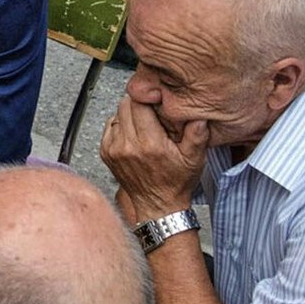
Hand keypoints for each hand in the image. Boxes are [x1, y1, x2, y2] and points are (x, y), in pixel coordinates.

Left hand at [99, 96, 207, 219]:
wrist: (158, 205)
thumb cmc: (176, 182)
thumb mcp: (194, 159)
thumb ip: (197, 135)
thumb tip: (199, 116)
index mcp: (150, 144)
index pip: (139, 104)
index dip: (149, 98)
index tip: (157, 100)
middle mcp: (128, 145)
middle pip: (126, 105)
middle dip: (139, 103)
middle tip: (152, 111)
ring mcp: (113, 149)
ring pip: (117, 113)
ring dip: (129, 114)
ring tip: (144, 124)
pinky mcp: (105, 152)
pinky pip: (110, 125)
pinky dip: (121, 125)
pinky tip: (134, 134)